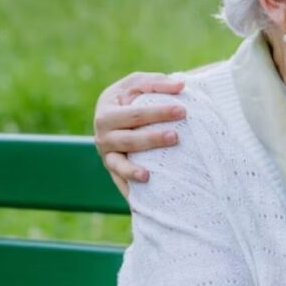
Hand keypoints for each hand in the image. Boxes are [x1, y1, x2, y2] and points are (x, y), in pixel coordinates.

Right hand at [93, 72, 185, 194]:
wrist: (116, 114)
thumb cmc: (130, 96)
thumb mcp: (138, 83)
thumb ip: (157, 83)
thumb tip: (181, 86)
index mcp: (107, 111)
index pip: (135, 114)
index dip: (158, 112)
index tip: (183, 110)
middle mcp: (103, 135)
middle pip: (129, 140)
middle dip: (152, 139)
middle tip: (176, 136)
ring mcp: (106, 155)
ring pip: (119, 164)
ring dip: (133, 170)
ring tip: (148, 175)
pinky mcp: (112, 170)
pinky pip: (119, 182)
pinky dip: (127, 191)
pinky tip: (138, 202)